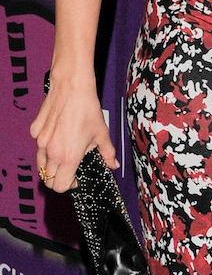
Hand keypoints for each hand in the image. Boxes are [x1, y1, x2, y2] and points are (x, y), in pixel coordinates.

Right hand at [30, 74, 117, 193]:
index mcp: (68, 157)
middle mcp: (51, 153)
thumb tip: (114, 165)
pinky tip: (57, 135)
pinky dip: (44, 145)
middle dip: (58, 178)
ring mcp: (40, 142)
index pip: (61, 186)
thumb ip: (108, 153)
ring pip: (40, 164)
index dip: (70, 185)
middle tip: (70, 168)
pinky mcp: (35, 131)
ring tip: (63, 154)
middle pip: (48, 179)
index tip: (77, 178)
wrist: (72, 87)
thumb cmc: (88, 109)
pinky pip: (37, 145)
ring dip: (50, 165)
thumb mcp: (102, 133)